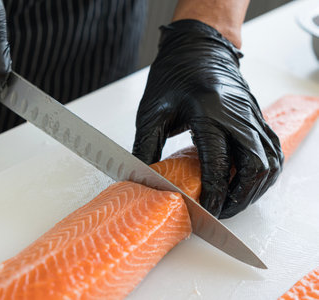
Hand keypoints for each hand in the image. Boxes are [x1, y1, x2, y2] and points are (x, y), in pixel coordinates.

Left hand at [132, 20, 283, 218]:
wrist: (197, 48)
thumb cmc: (172, 75)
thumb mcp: (151, 110)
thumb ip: (145, 147)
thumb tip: (143, 179)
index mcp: (209, 112)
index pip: (219, 162)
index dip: (213, 193)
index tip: (204, 211)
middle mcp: (237, 115)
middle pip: (254, 167)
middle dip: (239, 198)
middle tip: (220, 213)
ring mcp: (252, 115)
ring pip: (270, 162)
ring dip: (255, 189)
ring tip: (233, 203)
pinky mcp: (257, 116)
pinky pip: (273, 150)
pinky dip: (264, 172)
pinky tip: (248, 183)